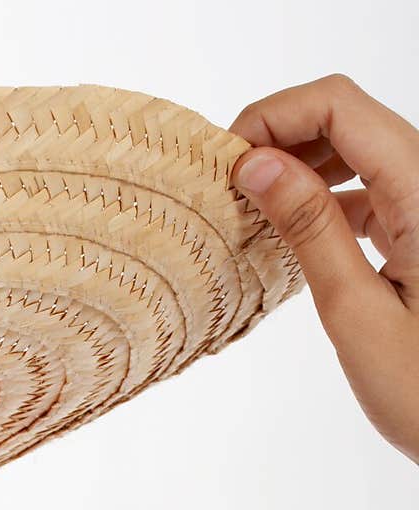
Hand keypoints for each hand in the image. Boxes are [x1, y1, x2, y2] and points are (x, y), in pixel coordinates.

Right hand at [227, 73, 418, 467]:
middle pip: (349, 119)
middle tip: (229, 189)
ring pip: (359, 152)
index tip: (227, 162)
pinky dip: (326, 201)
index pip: (340, 107)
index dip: (275, 116)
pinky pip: (372, 191)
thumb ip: (309, 229)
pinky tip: (291, 236)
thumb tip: (258, 165)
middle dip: (282, 138)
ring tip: (253, 213)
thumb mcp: (356, 312)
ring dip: (302, 168)